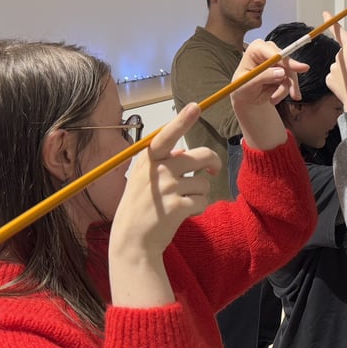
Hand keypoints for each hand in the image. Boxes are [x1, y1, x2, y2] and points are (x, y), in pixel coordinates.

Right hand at [109, 104, 220, 305]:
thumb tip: (183, 152)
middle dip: (213, 163)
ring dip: (200, 193)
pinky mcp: (178, 206)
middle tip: (213, 169)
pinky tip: (183, 214)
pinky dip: (198, 209)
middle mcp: (158, 170)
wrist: (132, 241)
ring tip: (182, 202)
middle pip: (202, 156)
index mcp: (148, 159)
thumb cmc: (140, 207)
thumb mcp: (143, 179)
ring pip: (205, 182)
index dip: (182, 121)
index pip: (167, 136)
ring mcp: (168, 188)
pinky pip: (203, 201)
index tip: (195, 106)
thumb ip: (162, 163)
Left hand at [231, 39, 307, 106]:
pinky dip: (285, 91)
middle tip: (294, 95)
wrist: (245, 97)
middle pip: (287, 63)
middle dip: (290, 80)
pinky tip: (275, 98)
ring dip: (285, 89)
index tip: (301, 68)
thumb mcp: (247, 84)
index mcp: (256, 49)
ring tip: (273, 100)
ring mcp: (277, 61)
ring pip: (291, 73)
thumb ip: (263, 77)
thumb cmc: (241, 88)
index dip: (288, 62)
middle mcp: (268, 51)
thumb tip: (282, 73)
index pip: (275, 54)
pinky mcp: (283, 70)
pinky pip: (290, 81)